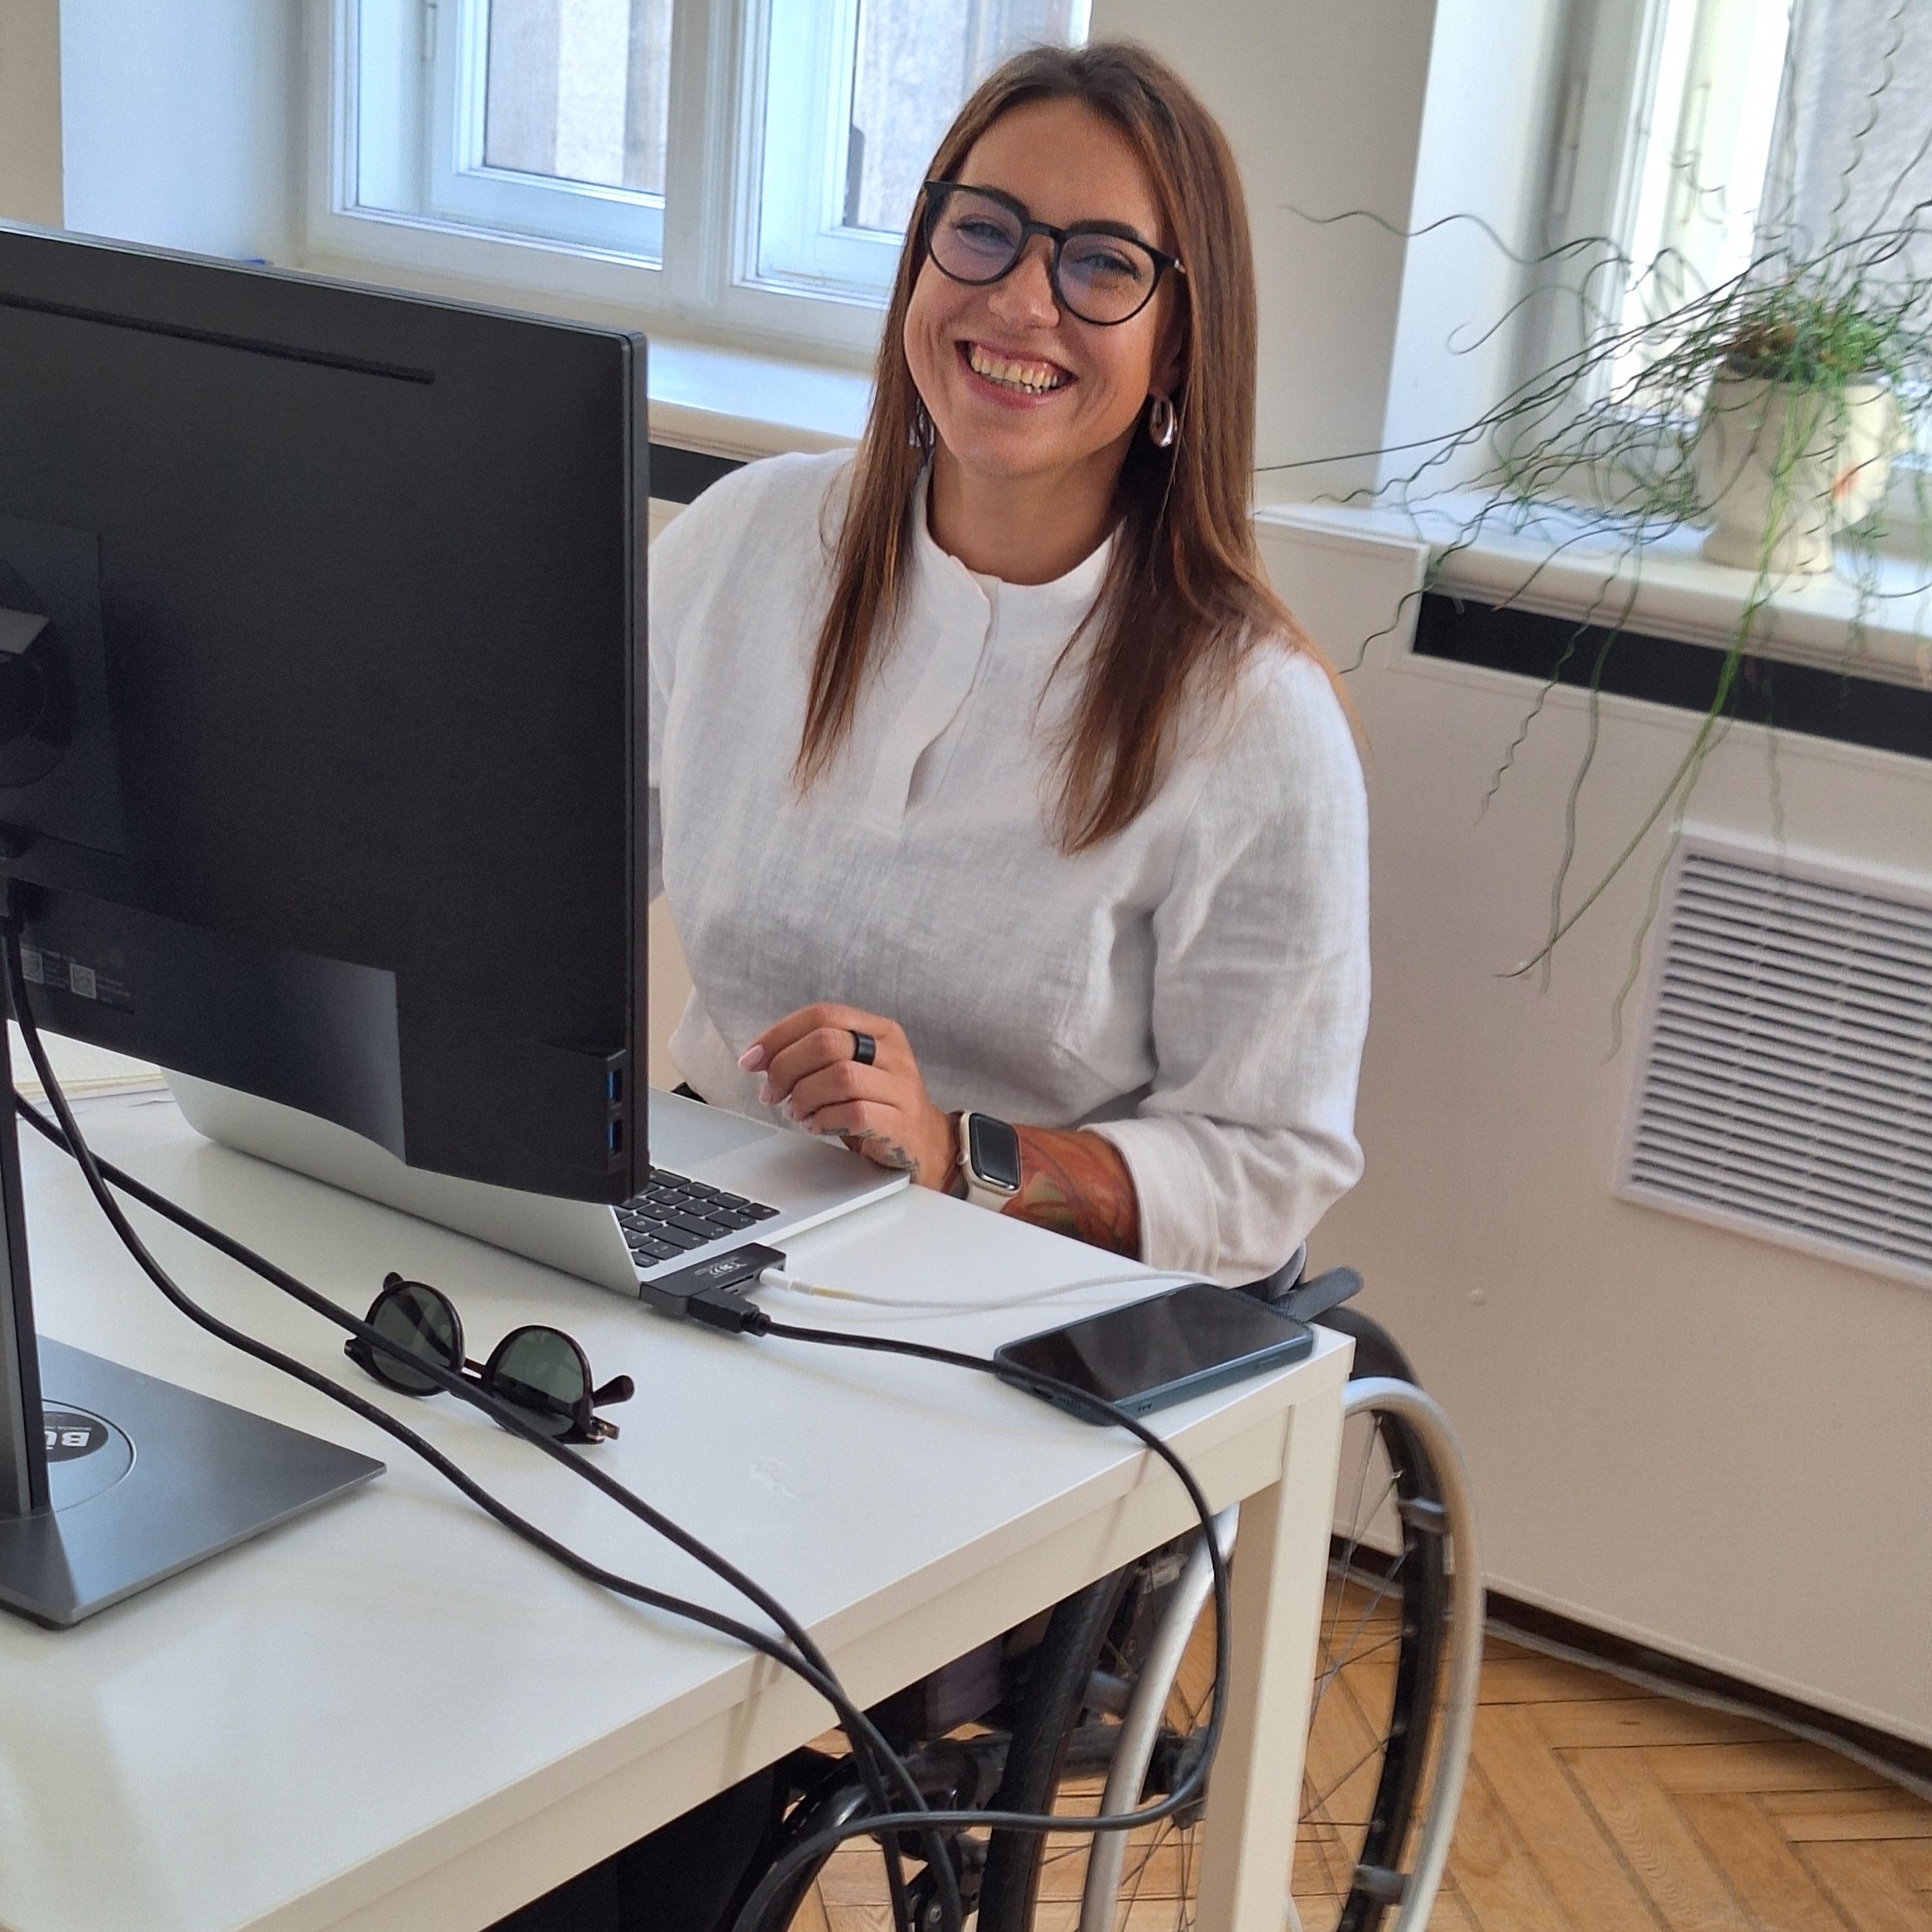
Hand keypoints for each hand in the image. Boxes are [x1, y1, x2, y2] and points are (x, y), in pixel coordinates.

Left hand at [738, 1005, 956, 1187]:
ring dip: (805, 1097)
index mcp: (880, 1031)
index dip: (778, 1035)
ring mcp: (901, 1088)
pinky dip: (825, 1121)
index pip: (822, 1014)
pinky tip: (818, 1127)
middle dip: (786, 1068)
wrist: (925, 1147)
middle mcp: (893, 1053)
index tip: (751, 1060)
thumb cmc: (877, 1106)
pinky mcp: (900, 1123)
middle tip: (772, 1093)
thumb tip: (760, 1057)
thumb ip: (814, 1056)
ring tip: (797, 1113)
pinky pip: (854, 1113)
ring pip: (840, 1076)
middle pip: (827, 1042)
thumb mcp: (851, 1069)